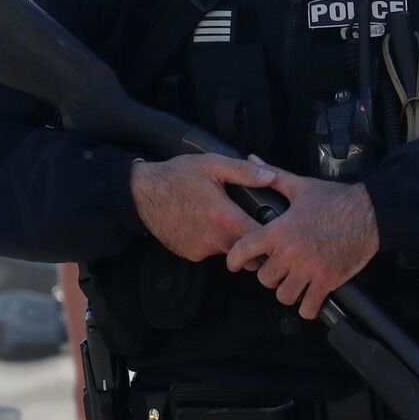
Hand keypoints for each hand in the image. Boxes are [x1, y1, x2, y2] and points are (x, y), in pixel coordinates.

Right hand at [130, 155, 273, 262]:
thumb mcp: (212, 164)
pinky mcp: (190, 255)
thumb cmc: (178, 175)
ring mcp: (201, 250)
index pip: (260, 238)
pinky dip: (214, 243)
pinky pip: (211, 252)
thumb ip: (244, 171)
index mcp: (224, 217)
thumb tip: (271, 177)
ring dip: (233, 242)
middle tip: (256, 227)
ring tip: (226, 220)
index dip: (272, 236)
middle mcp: (214, 240)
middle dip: (256, 245)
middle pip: (249, 253)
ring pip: (229, 252)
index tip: (277, 229)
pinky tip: (206, 225)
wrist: (141, 194)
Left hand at [225, 170, 378, 320]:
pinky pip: (308, 307)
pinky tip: (310, 297)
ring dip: (287, 291)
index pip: (245, 249)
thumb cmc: (335, 199)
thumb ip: (274, 176)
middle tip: (279, 269)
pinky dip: (307, 307)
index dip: (234, 260)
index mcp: (281, 229)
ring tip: (294, 283)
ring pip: (283, 296)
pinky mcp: (328, 281)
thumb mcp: (301, 186)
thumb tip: (253, 159)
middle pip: (264, 278)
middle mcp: (291, 252)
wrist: (371, 213)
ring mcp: (310, 269)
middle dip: (270, 275)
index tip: (234, 264)